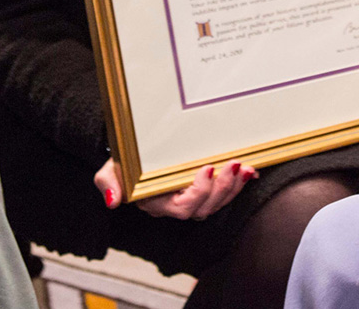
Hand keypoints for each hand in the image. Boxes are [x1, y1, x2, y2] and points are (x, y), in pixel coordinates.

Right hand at [94, 157, 257, 219]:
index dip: (198, 192)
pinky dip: (239, 184)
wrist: (136, 152)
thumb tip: (113, 199)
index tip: (207, 168)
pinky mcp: (206, 188)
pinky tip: (250, 172)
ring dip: (234, 187)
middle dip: (223, 188)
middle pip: (204, 207)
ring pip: (217, 203)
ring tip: (245, 167)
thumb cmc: (126, 162)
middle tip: (233, 164)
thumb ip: (108, 182)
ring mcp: (193, 197)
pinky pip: (225, 193)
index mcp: (157, 202)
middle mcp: (176, 204)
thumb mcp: (111, 169)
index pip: (181, 208)